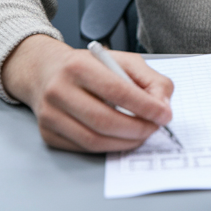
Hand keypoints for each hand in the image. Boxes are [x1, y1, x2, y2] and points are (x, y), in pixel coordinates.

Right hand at [1, 34, 173, 151]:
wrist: (46, 72)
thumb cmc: (89, 67)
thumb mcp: (122, 61)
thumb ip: (149, 80)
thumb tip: (163, 106)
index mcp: (78, 65)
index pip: (117, 90)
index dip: (145, 106)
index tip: (164, 115)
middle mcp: (59, 90)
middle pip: (104, 120)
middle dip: (137, 129)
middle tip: (155, 128)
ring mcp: (50, 115)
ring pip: (94, 140)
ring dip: (125, 143)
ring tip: (141, 134)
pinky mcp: (48, 134)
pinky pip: (84, 149)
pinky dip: (109, 148)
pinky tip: (121, 139)